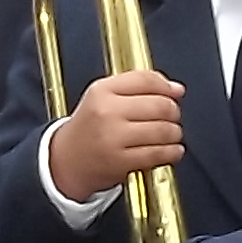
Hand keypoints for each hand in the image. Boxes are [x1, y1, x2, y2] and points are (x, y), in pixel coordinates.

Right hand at [44, 69, 186, 202]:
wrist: (65, 161)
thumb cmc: (89, 128)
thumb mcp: (102, 97)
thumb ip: (137, 86)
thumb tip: (176, 88)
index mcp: (101, 91)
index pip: (145, 80)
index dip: (166, 86)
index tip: (174, 93)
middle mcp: (106, 112)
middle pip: (159, 105)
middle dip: (173, 112)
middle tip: (172, 117)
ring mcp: (112, 138)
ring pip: (163, 130)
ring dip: (174, 133)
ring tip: (171, 134)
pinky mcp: (119, 162)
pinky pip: (158, 154)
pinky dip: (172, 152)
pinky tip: (171, 150)